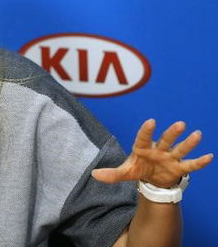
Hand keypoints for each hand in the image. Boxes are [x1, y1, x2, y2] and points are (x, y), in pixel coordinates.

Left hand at [92, 119, 212, 187]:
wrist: (152, 179)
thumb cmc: (138, 169)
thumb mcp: (125, 172)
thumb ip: (112, 174)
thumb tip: (94, 175)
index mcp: (143, 148)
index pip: (144, 138)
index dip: (147, 130)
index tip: (151, 121)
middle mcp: (158, 150)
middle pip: (166, 140)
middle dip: (172, 133)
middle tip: (180, 124)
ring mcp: (170, 158)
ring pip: (180, 149)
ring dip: (188, 143)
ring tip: (197, 134)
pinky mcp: (179, 167)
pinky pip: (190, 165)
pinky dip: (199, 162)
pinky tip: (209, 156)